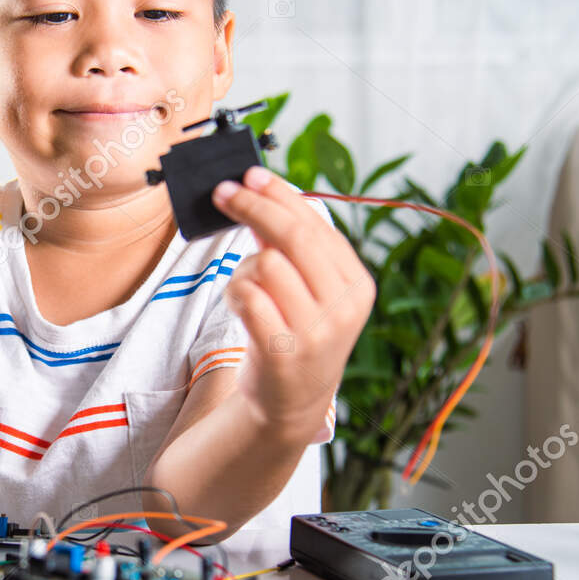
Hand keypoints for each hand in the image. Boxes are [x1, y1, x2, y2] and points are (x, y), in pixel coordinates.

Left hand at [211, 165, 374, 441]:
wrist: (290, 404)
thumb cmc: (295, 335)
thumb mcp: (309, 291)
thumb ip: (291, 248)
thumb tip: (258, 195)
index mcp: (356, 285)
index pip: (316, 224)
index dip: (279, 194)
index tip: (250, 175)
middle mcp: (342, 307)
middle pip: (292, 236)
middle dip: (252, 206)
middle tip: (222, 193)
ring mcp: (315, 331)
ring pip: (265, 263)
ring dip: (243, 267)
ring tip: (246, 288)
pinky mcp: (281, 350)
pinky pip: (248, 296)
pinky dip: (235, 291)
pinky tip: (240, 305)